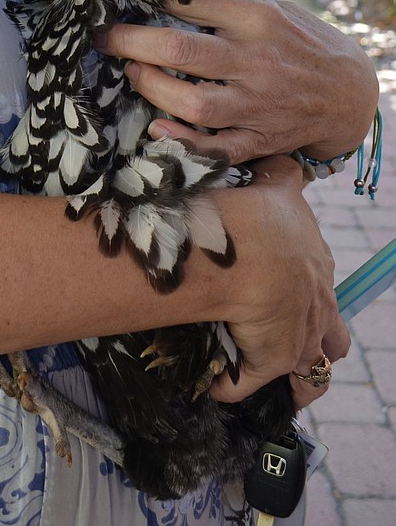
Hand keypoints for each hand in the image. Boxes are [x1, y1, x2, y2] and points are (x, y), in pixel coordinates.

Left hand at [97, 0, 378, 164]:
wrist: (349, 92)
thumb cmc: (300, 42)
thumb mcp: (271, 10)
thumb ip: (223, 6)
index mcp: (257, 20)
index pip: (193, 1)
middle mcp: (255, 61)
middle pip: (182, 51)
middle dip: (131, 42)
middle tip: (104, 36)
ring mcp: (257, 104)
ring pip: (193, 103)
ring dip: (151, 88)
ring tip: (132, 72)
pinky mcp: (259, 139)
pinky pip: (215, 147)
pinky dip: (183, 142)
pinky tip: (157, 128)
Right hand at [206, 157, 349, 402]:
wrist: (246, 246)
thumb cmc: (259, 211)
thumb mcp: (278, 184)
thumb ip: (282, 175)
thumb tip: (283, 163)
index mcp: (317, 266)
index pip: (320, 284)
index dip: (304, 288)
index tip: (281, 285)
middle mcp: (318, 307)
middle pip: (331, 335)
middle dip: (315, 338)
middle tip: (284, 335)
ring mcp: (298, 339)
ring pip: (311, 371)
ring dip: (292, 375)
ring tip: (268, 376)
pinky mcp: (269, 361)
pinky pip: (247, 384)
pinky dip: (231, 385)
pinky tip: (216, 382)